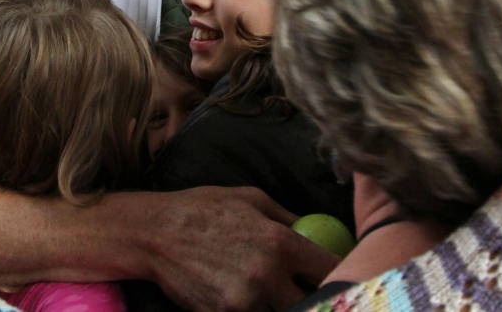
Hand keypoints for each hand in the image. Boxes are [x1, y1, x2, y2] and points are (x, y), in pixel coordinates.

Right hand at [144, 186, 339, 310]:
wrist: (155, 232)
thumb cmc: (205, 208)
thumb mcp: (253, 199)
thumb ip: (288, 219)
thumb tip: (317, 230)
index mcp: (280, 242)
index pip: (330, 268)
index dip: (344, 272)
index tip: (346, 273)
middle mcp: (266, 275)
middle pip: (312, 301)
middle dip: (318, 296)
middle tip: (317, 289)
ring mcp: (244, 301)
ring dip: (287, 304)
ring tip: (281, 293)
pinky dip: (259, 310)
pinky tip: (256, 298)